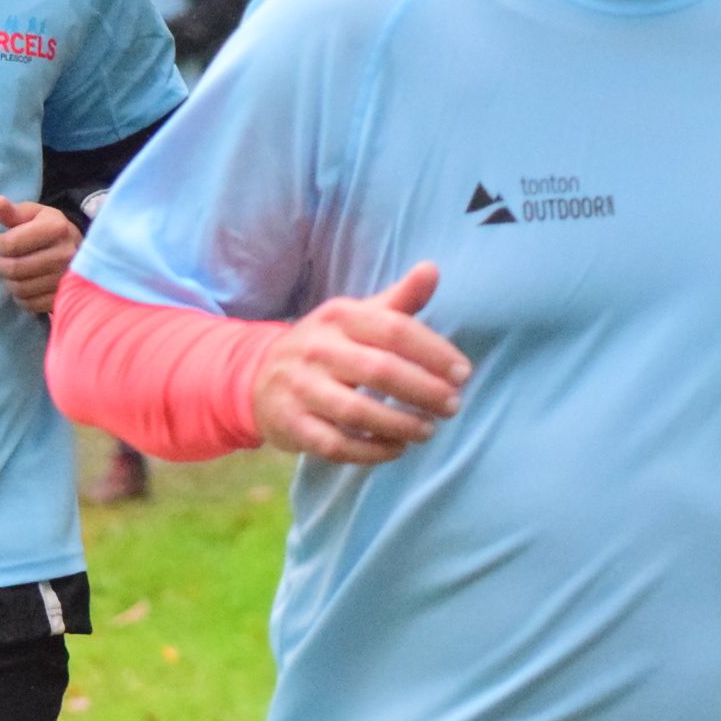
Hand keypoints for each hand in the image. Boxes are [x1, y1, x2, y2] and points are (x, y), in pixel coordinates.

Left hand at [0, 196, 78, 315]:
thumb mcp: (33, 215)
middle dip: (1, 264)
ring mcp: (66, 279)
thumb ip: (12, 212)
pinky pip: (28, 304)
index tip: (5, 242)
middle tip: (5, 260)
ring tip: (15, 272)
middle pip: (13, 268)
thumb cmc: (49, 230)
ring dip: (9, 281)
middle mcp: (66, 255)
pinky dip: (21, 296)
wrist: (80, 253)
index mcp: (57, 228)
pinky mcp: (63, 298)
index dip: (0, 244)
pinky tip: (26, 284)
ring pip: (19, 288)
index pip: (10, 244)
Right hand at [250, 262, 468, 464]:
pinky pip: (336, 444)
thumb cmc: (327, 346)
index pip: (395, 330)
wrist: (258, 376)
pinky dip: (371, 451)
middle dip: (424, 391)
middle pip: (380, 371)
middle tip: (453, 406)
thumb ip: (398, 300)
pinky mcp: (292, 425)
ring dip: (400, 424)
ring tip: (428, 430)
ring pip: (358, 412)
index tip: (462, 373)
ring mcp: (302, 388)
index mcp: (339, 317)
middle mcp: (318, 349)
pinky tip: (396, 449)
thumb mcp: (356, 317)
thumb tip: (433, 269)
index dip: (434, 352)